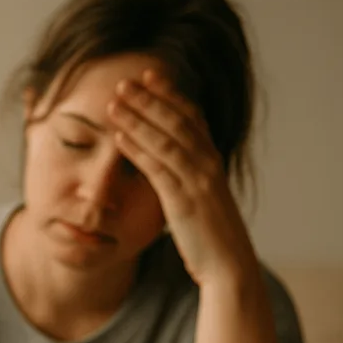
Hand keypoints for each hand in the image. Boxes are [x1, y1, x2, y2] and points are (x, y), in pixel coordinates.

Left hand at [108, 69, 257, 288]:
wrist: (229, 267)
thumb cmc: (212, 236)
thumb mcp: (201, 199)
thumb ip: (187, 177)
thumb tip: (169, 164)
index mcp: (212, 161)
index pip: (192, 117)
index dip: (171, 94)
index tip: (150, 75)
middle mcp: (208, 165)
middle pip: (177, 120)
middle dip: (150, 98)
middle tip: (125, 81)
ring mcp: (198, 182)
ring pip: (166, 140)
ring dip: (138, 118)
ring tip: (114, 103)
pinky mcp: (184, 202)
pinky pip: (158, 169)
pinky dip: (137, 150)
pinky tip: (118, 138)